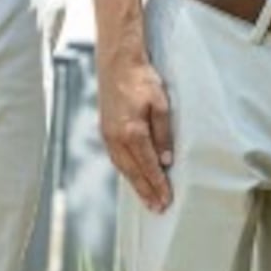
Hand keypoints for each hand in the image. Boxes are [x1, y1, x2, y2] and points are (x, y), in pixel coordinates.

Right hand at [99, 48, 174, 211]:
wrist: (117, 62)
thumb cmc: (142, 80)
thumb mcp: (160, 105)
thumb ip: (163, 134)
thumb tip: (166, 160)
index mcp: (132, 133)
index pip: (148, 166)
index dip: (158, 185)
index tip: (166, 200)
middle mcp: (116, 138)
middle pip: (133, 172)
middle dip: (146, 192)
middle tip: (157, 209)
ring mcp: (108, 135)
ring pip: (123, 167)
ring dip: (135, 184)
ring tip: (147, 199)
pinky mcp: (105, 130)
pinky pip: (116, 158)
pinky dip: (126, 171)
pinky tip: (132, 177)